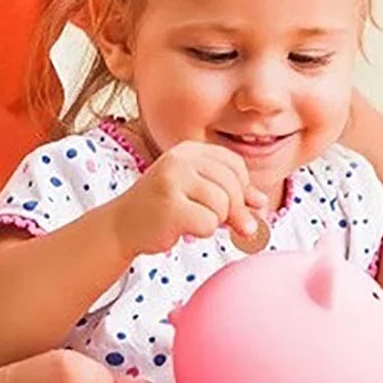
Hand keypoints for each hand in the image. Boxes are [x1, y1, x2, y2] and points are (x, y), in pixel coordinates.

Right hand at [111, 140, 267, 258]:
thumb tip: (260, 203)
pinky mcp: (169, 205)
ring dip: (215, 222)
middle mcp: (180, 159)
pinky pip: (208, 223)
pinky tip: (183, 229)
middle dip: (233, 211)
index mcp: (189, 150)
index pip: (235, 165)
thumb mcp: (197, 193)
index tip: (233, 206)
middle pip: (233, 186)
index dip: (242, 189)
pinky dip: (202, 232)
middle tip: (222, 224)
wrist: (121, 225)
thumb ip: (229, 194)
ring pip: (223, 205)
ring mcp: (173, 180)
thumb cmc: (162, 208)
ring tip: (194, 221)